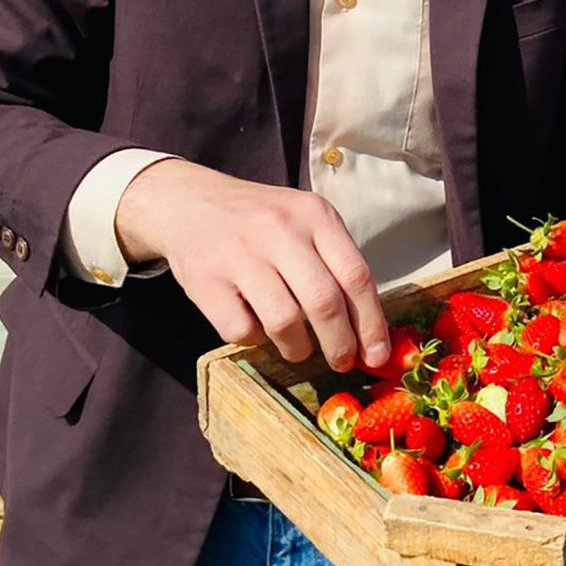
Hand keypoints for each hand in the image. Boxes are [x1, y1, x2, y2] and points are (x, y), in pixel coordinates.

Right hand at [114, 159, 389, 372]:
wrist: (187, 203)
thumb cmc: (259, 221)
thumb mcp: (304, 222)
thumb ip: (335, 265)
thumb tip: (369, 332)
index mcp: (313, 215)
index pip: (355, 275)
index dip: (371, 322)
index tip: (378, 355)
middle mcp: (279, 229)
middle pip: (324, 302)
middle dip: (340, 344)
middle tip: (342, 362)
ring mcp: (239, 254)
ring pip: (285, 322)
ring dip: (298, 348)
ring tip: (298, 347)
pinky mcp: (205, 281)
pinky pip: (242, 331)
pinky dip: (256, 340)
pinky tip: (256, 327)